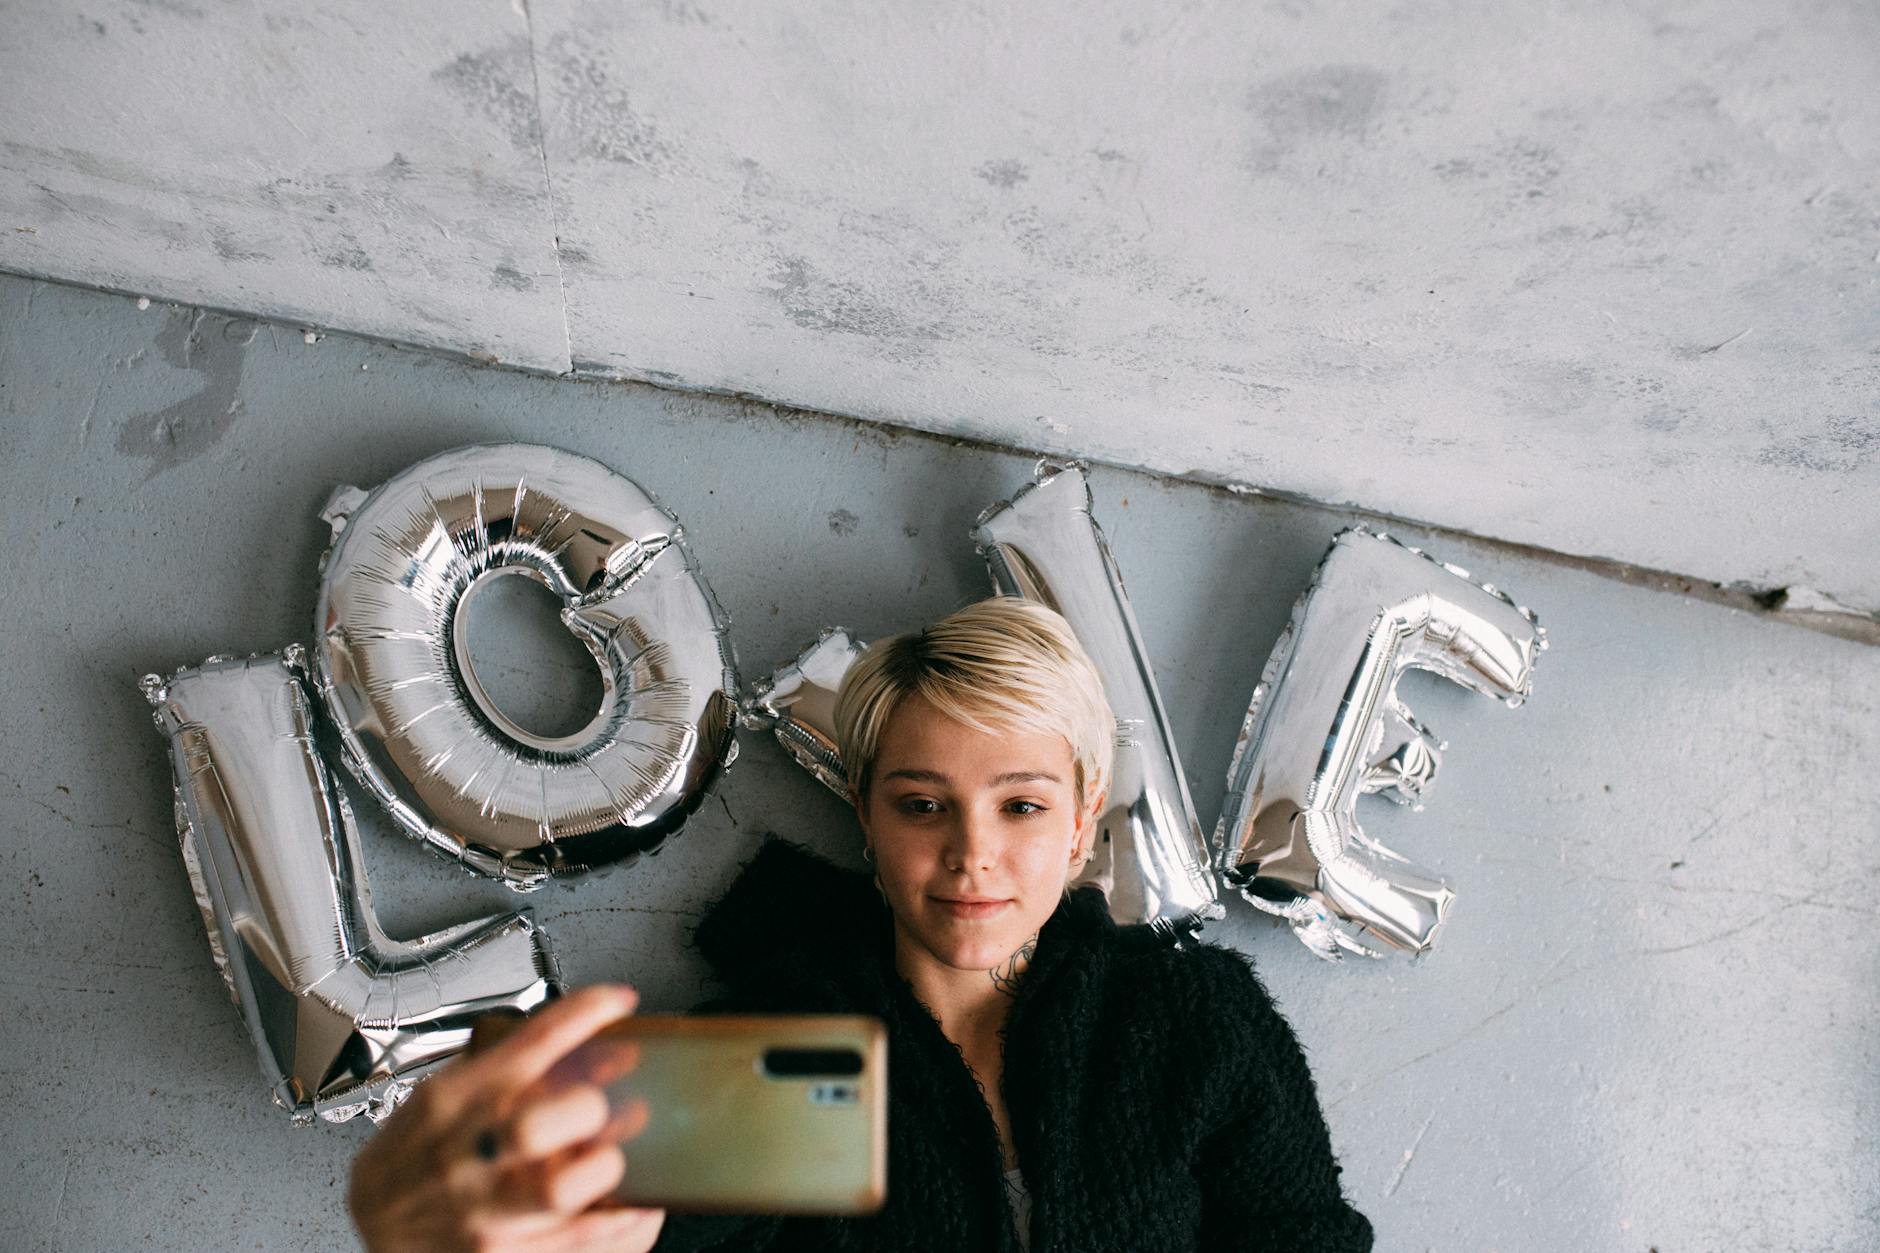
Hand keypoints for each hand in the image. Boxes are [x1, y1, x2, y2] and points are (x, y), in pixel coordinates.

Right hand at [347, 984, 667, 1251]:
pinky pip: (580, 1244)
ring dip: (607, 1169)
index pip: (526, 1043)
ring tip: (615, 1159)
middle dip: (588, 1107)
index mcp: (451, 1101)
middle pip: (537, 1122)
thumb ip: (504, 1067)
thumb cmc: (412, 1154)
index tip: (616, 1002)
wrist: (373, 1223)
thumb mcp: (442, 1093)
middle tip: (604, 1107)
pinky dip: (622, 1223)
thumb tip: (590, 1045)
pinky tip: (634, 1204)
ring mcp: (482, 1213)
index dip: (583, 1014)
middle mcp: (464, 1156)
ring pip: (562, 1190)